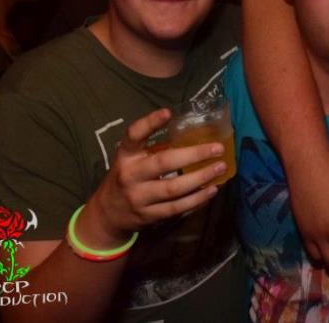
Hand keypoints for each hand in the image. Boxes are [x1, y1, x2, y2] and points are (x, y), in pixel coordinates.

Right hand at [84, 109, 224, 246]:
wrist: (107, 214)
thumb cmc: (127, 177)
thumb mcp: (132, 159)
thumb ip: (154, 148)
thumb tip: (195, 134)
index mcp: (126, 155)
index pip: (134, 135)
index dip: (149, 123)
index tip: (168, 112)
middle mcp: (130, 174)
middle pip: (163, 163)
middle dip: (194, 155)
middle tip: (218, 148)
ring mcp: (139, 197)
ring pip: (174, 188)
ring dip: (201, 178)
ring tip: (220, 168)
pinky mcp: (149, 215)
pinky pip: (176, 207)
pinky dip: (197, 199)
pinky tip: (212, 190)